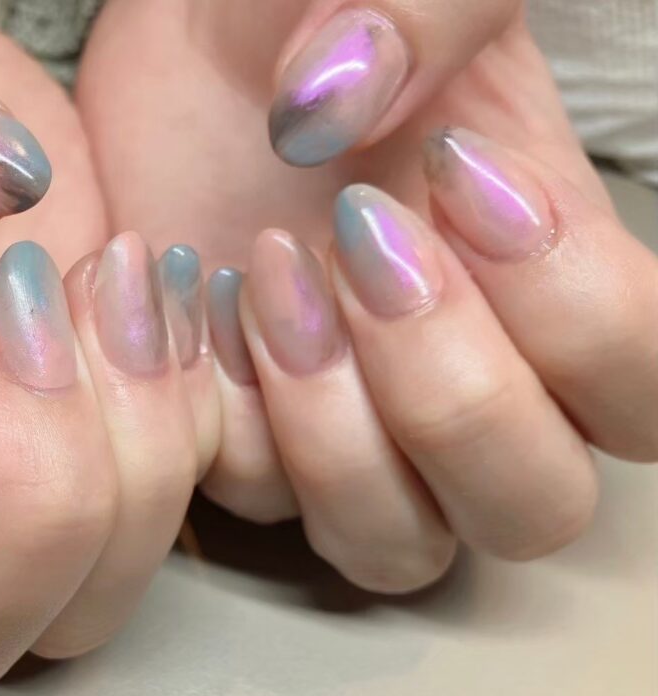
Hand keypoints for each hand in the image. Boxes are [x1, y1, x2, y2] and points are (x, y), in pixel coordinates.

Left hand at [78, 0, 657, 590]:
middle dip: (452, 394)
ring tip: (265, 276)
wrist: (183, 55)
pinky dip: (222, 416)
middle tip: (359, 242)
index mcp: (544, 281)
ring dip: (335, 435)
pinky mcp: (236, 431)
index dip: (573, 314)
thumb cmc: (302, 12)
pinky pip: (251, 498)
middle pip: (529, 505)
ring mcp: (343, 424)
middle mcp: (456, 379)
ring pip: (393, 543)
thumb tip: (338, 108)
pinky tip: (192, 297)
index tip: (455, 171)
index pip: (638, 389)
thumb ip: (427, 14)